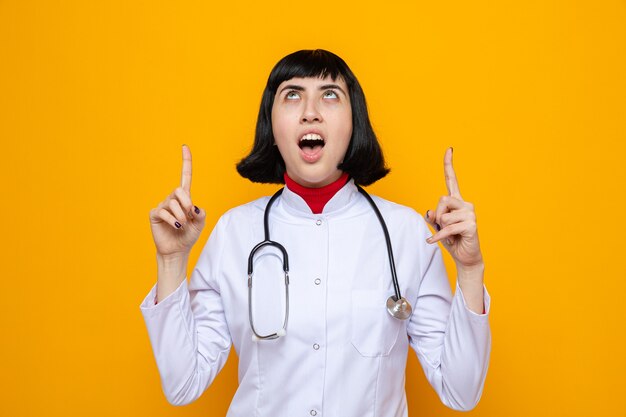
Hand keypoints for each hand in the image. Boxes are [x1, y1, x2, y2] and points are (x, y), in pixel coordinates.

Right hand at [149, 145, 205, 258]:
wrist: (177, 250)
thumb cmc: (188, 236)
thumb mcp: (200, 224)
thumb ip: (201, 213)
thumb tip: (194, 207)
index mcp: (185, 198)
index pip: (185, 176)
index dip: (186, 162)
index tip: (185, 147)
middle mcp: (173, 199)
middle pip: (179, 190)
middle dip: (187, 203)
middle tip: (189, 217)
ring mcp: (162, 205)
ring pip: (173, 203)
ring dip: (181, 216)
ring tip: (181, 225)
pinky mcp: (154, 214)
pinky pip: (163, 211)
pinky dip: (171, 219)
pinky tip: (174, 226)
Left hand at [424, 148, 482, 269]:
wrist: (465, 256)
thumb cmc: (452, 239)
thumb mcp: (437, 226)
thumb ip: (433, 216)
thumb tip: (430, 212)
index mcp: (456, 201)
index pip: (451, 180)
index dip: (449, 165)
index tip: (449, 149)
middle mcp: (465, 204)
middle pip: (441, 199)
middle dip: (437, 215)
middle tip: (442, 226)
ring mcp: (470, 214)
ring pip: (444, 215)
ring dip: (441, 228)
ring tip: (450, 235)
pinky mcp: (471, 225)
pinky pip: (447, 228)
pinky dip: (438, 237)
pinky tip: (433, 241)